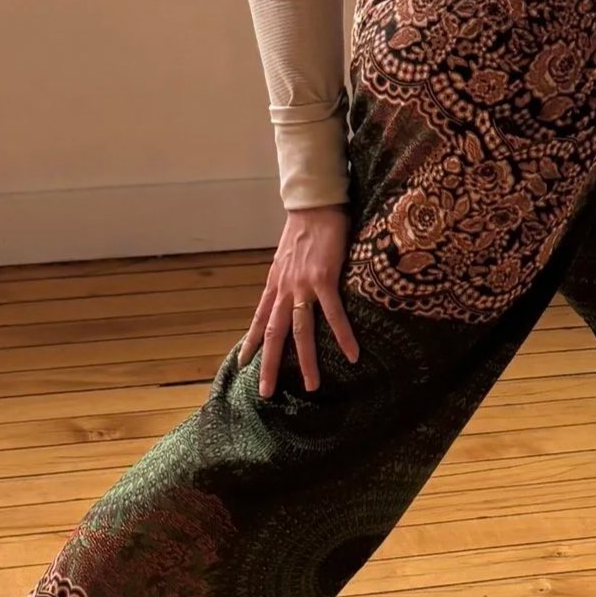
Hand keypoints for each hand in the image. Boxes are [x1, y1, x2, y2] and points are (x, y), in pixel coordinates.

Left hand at [238, 204, 360, 400]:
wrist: (314, 203)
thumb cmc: (306, 226)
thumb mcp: (287, 255)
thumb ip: (288, 274)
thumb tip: (291, 286)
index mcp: (275, 283)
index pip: (259, 319)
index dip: (251, 342)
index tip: (243, 363)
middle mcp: (284, 288)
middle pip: (273, 333)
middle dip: (269, 364)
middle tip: (266, 393)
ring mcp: (302, 285)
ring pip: (301, 330)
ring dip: (306, 361)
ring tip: (312, 386)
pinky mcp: (323, 278)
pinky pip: (334, 313)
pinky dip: (342, 335)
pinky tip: (352, 354)